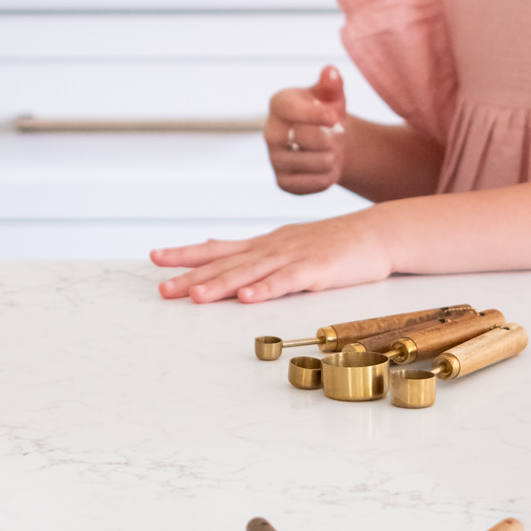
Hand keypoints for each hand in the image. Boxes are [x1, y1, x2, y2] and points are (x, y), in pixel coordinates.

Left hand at [151, 210, 389, 303]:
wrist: (376, 233)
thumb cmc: (332, 244)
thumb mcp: (287, 245)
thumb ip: (254, 253)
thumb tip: (219, 254)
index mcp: (263, 245)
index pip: (217, 248)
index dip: (186, 253)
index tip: (155, 258)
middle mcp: (271, 248)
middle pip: (225, 264)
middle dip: (191, 276)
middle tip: (161, 289)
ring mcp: (292, 257)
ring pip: (249, 273)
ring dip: (221, 285)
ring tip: (194, 296)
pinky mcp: (315, 270)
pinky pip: (286, 282)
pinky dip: (266, 289)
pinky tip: (248, 298)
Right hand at [264, 63, 346, 194]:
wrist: (327, 143)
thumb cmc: (328, 112)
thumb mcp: (332, 96)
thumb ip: (332, 84)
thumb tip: (331, 72)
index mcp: (279, 104)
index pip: (293, 110)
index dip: (316, 114)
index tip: (334, 117)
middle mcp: (270, 132)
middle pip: (306, 138)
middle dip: (330, 138)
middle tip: (335, 136)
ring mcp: (273, 159)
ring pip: (314, 163)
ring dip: (332, 158)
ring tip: (331, 151)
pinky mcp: (282, 182)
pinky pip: (314, 184)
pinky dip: (328, 177)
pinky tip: (326, 168)